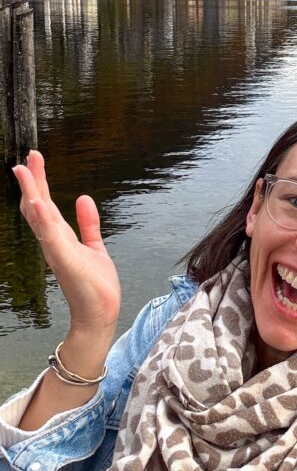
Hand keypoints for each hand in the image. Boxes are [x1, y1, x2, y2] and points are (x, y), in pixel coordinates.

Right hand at [13, 151, 120, 336]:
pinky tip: (39, 202)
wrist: (99, 314)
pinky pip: (52, 236)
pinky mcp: (65, 260)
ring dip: (32, 192)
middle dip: (33, 180)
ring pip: (40, 216)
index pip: (46, 203)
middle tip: (27, 156)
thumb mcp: (94, 245)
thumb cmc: (95, 284)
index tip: (34, 159)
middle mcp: (53, 241)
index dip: (39, 181)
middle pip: (37, 205)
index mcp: (60, 236)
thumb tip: (84, 198)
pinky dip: (44, 219)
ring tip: (24, 171)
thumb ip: (88, 223)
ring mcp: (57, 250)